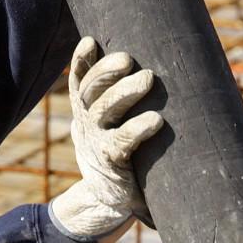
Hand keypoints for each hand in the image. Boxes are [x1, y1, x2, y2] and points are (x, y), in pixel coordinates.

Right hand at [48, 37, 163, 241]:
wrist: (110, 201)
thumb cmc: (124, 154)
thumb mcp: (114, 125)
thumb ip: (123, 100)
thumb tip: (162, 63)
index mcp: (87, 110)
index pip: (80, 80)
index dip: (81, 60)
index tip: (90, 41)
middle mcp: (87, 123)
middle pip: (90, 90)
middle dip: (107, 71)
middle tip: (128, 59)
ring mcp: (96, 142)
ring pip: (103, 110)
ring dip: (123, 92)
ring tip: (147, 78)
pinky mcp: (111, 162)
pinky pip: (122, 141)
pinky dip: (138, 128)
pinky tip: (155, 120)